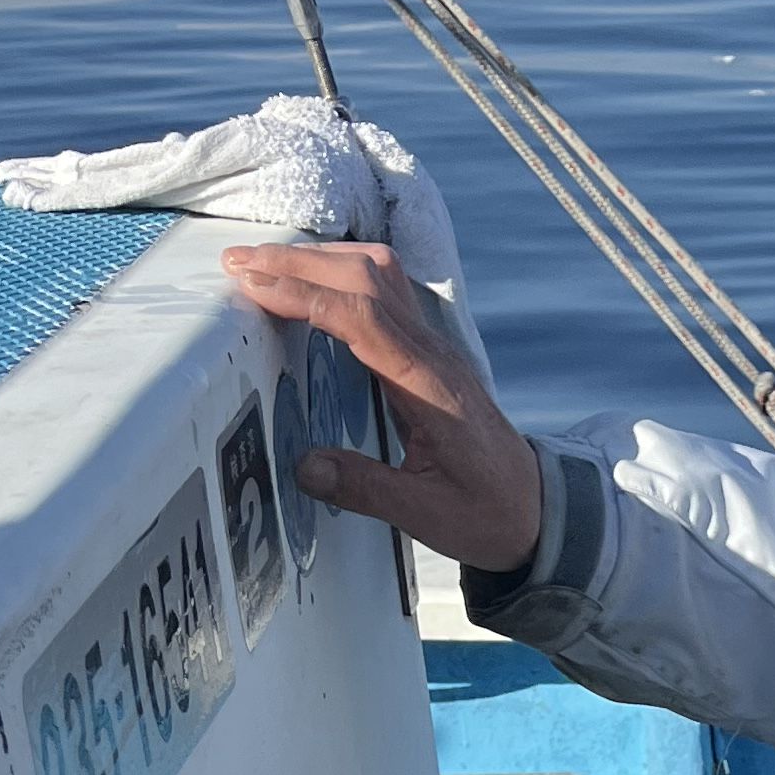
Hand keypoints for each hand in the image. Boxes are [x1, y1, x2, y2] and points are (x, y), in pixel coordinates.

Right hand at [219, 239, 543, 572]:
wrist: (538, 510)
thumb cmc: (488, 513)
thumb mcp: (428, 516)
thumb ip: (368, 489)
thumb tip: (306, 467)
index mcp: (430, 387)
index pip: (363, 318)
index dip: (306, 295)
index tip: (253, 285)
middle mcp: (432, 353)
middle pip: (365, 278)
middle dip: (297, 262)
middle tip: (236, 262)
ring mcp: (433, 345)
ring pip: (377, 272)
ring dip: (318, 259)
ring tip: (262, 263)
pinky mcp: (428, 350)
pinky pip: (384, 289)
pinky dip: (340, 273)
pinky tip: (310, 281)